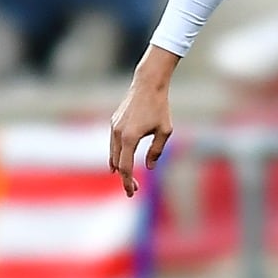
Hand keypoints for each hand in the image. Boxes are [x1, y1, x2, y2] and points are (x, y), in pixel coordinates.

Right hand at [109, 48, 178, 197]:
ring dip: (119, 167)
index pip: (125, 167)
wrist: (148, 85)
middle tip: (134, 189)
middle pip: (117, 163)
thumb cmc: (160, 108)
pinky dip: (116, 155)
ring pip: (112, 154)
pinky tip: (120, 162)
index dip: (128, 181)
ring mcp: (113, 127)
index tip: (132, 192)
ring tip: (128, 178)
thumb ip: (156, 151)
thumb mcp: (165, 131)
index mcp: (129, 138)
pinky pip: (113, 144)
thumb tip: (149, 167)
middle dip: (124, 178)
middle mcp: (117, 134)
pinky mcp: (114, 122)